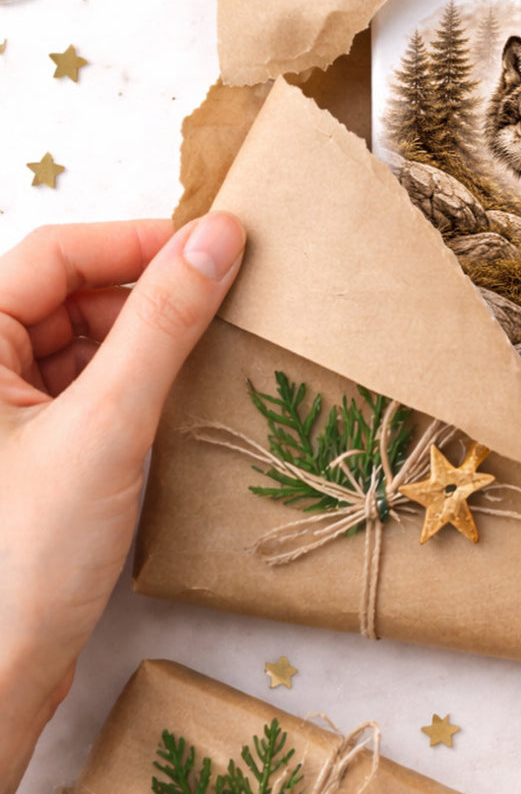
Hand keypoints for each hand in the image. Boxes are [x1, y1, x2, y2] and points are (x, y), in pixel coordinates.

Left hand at [0, 215, 244, 793]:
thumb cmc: (24, 556)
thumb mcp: (107, 423)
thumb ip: (164, 322)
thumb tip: (218, 237)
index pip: (55, 254)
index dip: (136, 241)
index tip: (217, 246)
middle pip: (71, 293)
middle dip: (147, 291)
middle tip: (226, 298)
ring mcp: (6, 413)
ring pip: (85, 340)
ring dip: (148, 337)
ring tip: (212, 347)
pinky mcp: (34, 449)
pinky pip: (92, 385)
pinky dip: (139, 381)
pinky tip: (181, 395)